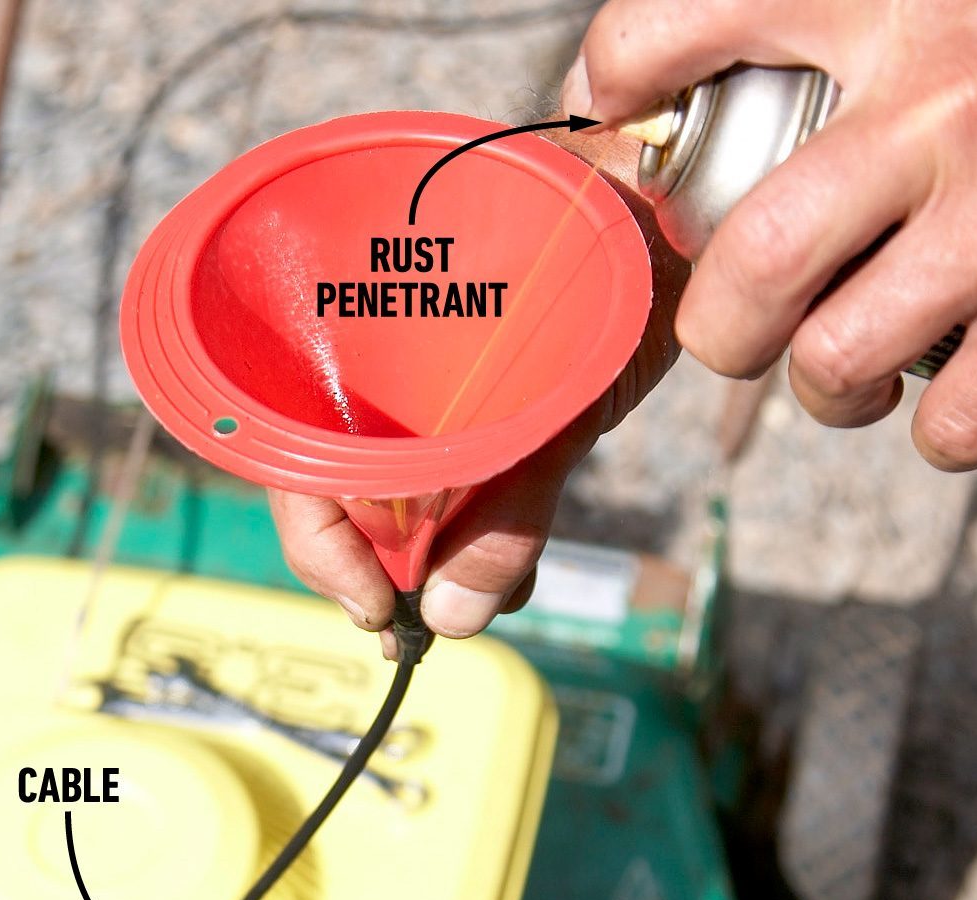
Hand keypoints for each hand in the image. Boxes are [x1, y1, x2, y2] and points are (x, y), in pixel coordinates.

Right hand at [270, 129, 687, 654]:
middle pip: (338, 490)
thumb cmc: (611, 254)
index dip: (320, 544)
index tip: (376, 610)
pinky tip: (505, 570)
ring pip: (401, 500)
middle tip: (428, 621)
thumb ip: (511, 501)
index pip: (294, 455)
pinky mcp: (484, 409)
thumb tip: (452, 618)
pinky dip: (478, 542)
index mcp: (354, 328)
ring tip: (487, 593)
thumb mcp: (561, 391)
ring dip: (437, 564)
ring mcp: (429, 390)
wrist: (681, 201)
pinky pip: (461, 489)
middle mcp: (378, 363)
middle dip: (382, 569)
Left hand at [563, 0, 976, 468]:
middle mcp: (941, 113)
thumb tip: (714, 55)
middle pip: (750, 256)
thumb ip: (839, 17)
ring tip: (846, 360)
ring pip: (831, 359)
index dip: (620, 73)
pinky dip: (935, 426)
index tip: (616, 115)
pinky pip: (945, 425)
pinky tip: (958, 377)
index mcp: (901, 4)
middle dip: (718, 319)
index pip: (694, 15)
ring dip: (821, 386)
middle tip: (734, 318)